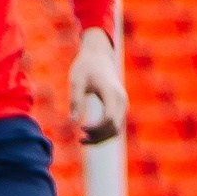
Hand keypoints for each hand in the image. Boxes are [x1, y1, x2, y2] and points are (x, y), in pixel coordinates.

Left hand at [68, 27, 125, 144]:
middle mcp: (121, 100)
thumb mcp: (76, 81)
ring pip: (117, 130)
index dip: (96, 128)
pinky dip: (104, 133)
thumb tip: (73, 122)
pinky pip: (116, 126)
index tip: (80, 128)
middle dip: (98, 137)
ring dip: (101, 139)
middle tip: (80, 139)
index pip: (109, 119)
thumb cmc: (85, 67)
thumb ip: (76, 100)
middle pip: (115, 128)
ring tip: (82, 140)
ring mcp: (122, 104)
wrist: (98, 56)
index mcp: (111, 93)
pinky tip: (88, 134)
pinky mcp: (119, 107)